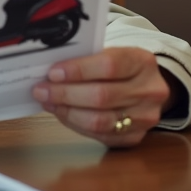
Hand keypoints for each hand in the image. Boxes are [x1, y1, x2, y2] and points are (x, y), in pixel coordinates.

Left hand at [31, 47, 170, 147]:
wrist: (145, 87)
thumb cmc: (119, 68)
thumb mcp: (110, 53)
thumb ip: (85, 60)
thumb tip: (49, 71)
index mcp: (143, 62)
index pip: (109, 65)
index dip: (78, 70)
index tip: (53, 73)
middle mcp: (150, 91)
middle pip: (102, 96)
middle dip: (65, 94)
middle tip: (41, 90)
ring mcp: (145, 117)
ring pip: (100, 120)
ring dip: (67, 112)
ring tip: (47, 102)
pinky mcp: (136, 137)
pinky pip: (100, 135)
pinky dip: (76, 124)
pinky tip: (62, 113)